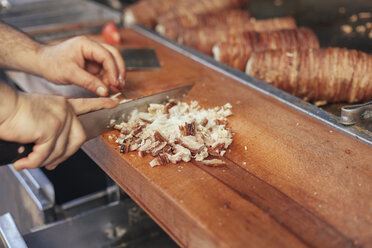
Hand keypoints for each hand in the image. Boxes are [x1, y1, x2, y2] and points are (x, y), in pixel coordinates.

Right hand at [0, 92, 117, 169]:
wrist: (0, 107)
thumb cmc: (13, 113)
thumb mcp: (39, 118)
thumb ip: (51, 133)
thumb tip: (54, 156)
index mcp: (63, 105)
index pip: (87, 104)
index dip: (101, 104)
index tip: (114, 103)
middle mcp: (65, 111)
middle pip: (78, 139)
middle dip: (64, 156)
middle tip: (50, 164)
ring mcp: (60, 119)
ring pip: (60, 150)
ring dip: (44, 161)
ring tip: (28, 161)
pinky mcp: (50, 129)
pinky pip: (45, 154)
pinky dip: (32, 162)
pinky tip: (22, 163)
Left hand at [37, 36, 125, 95]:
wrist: (42, 63)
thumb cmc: (52, 63)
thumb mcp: (70, 74)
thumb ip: (88, 82)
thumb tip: (104, 91)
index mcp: (86, 44)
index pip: (106, 55)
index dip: (113, 70)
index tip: (115, 83)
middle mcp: (92, 48)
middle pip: (113, 56)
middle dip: (119, 71)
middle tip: (120, 85)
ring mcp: (93, 55)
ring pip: (111, 63)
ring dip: (115, 76)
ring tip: (115, 88)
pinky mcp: (92, 63)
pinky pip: (105, 70)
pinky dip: (108, 79)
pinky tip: (109, 87)